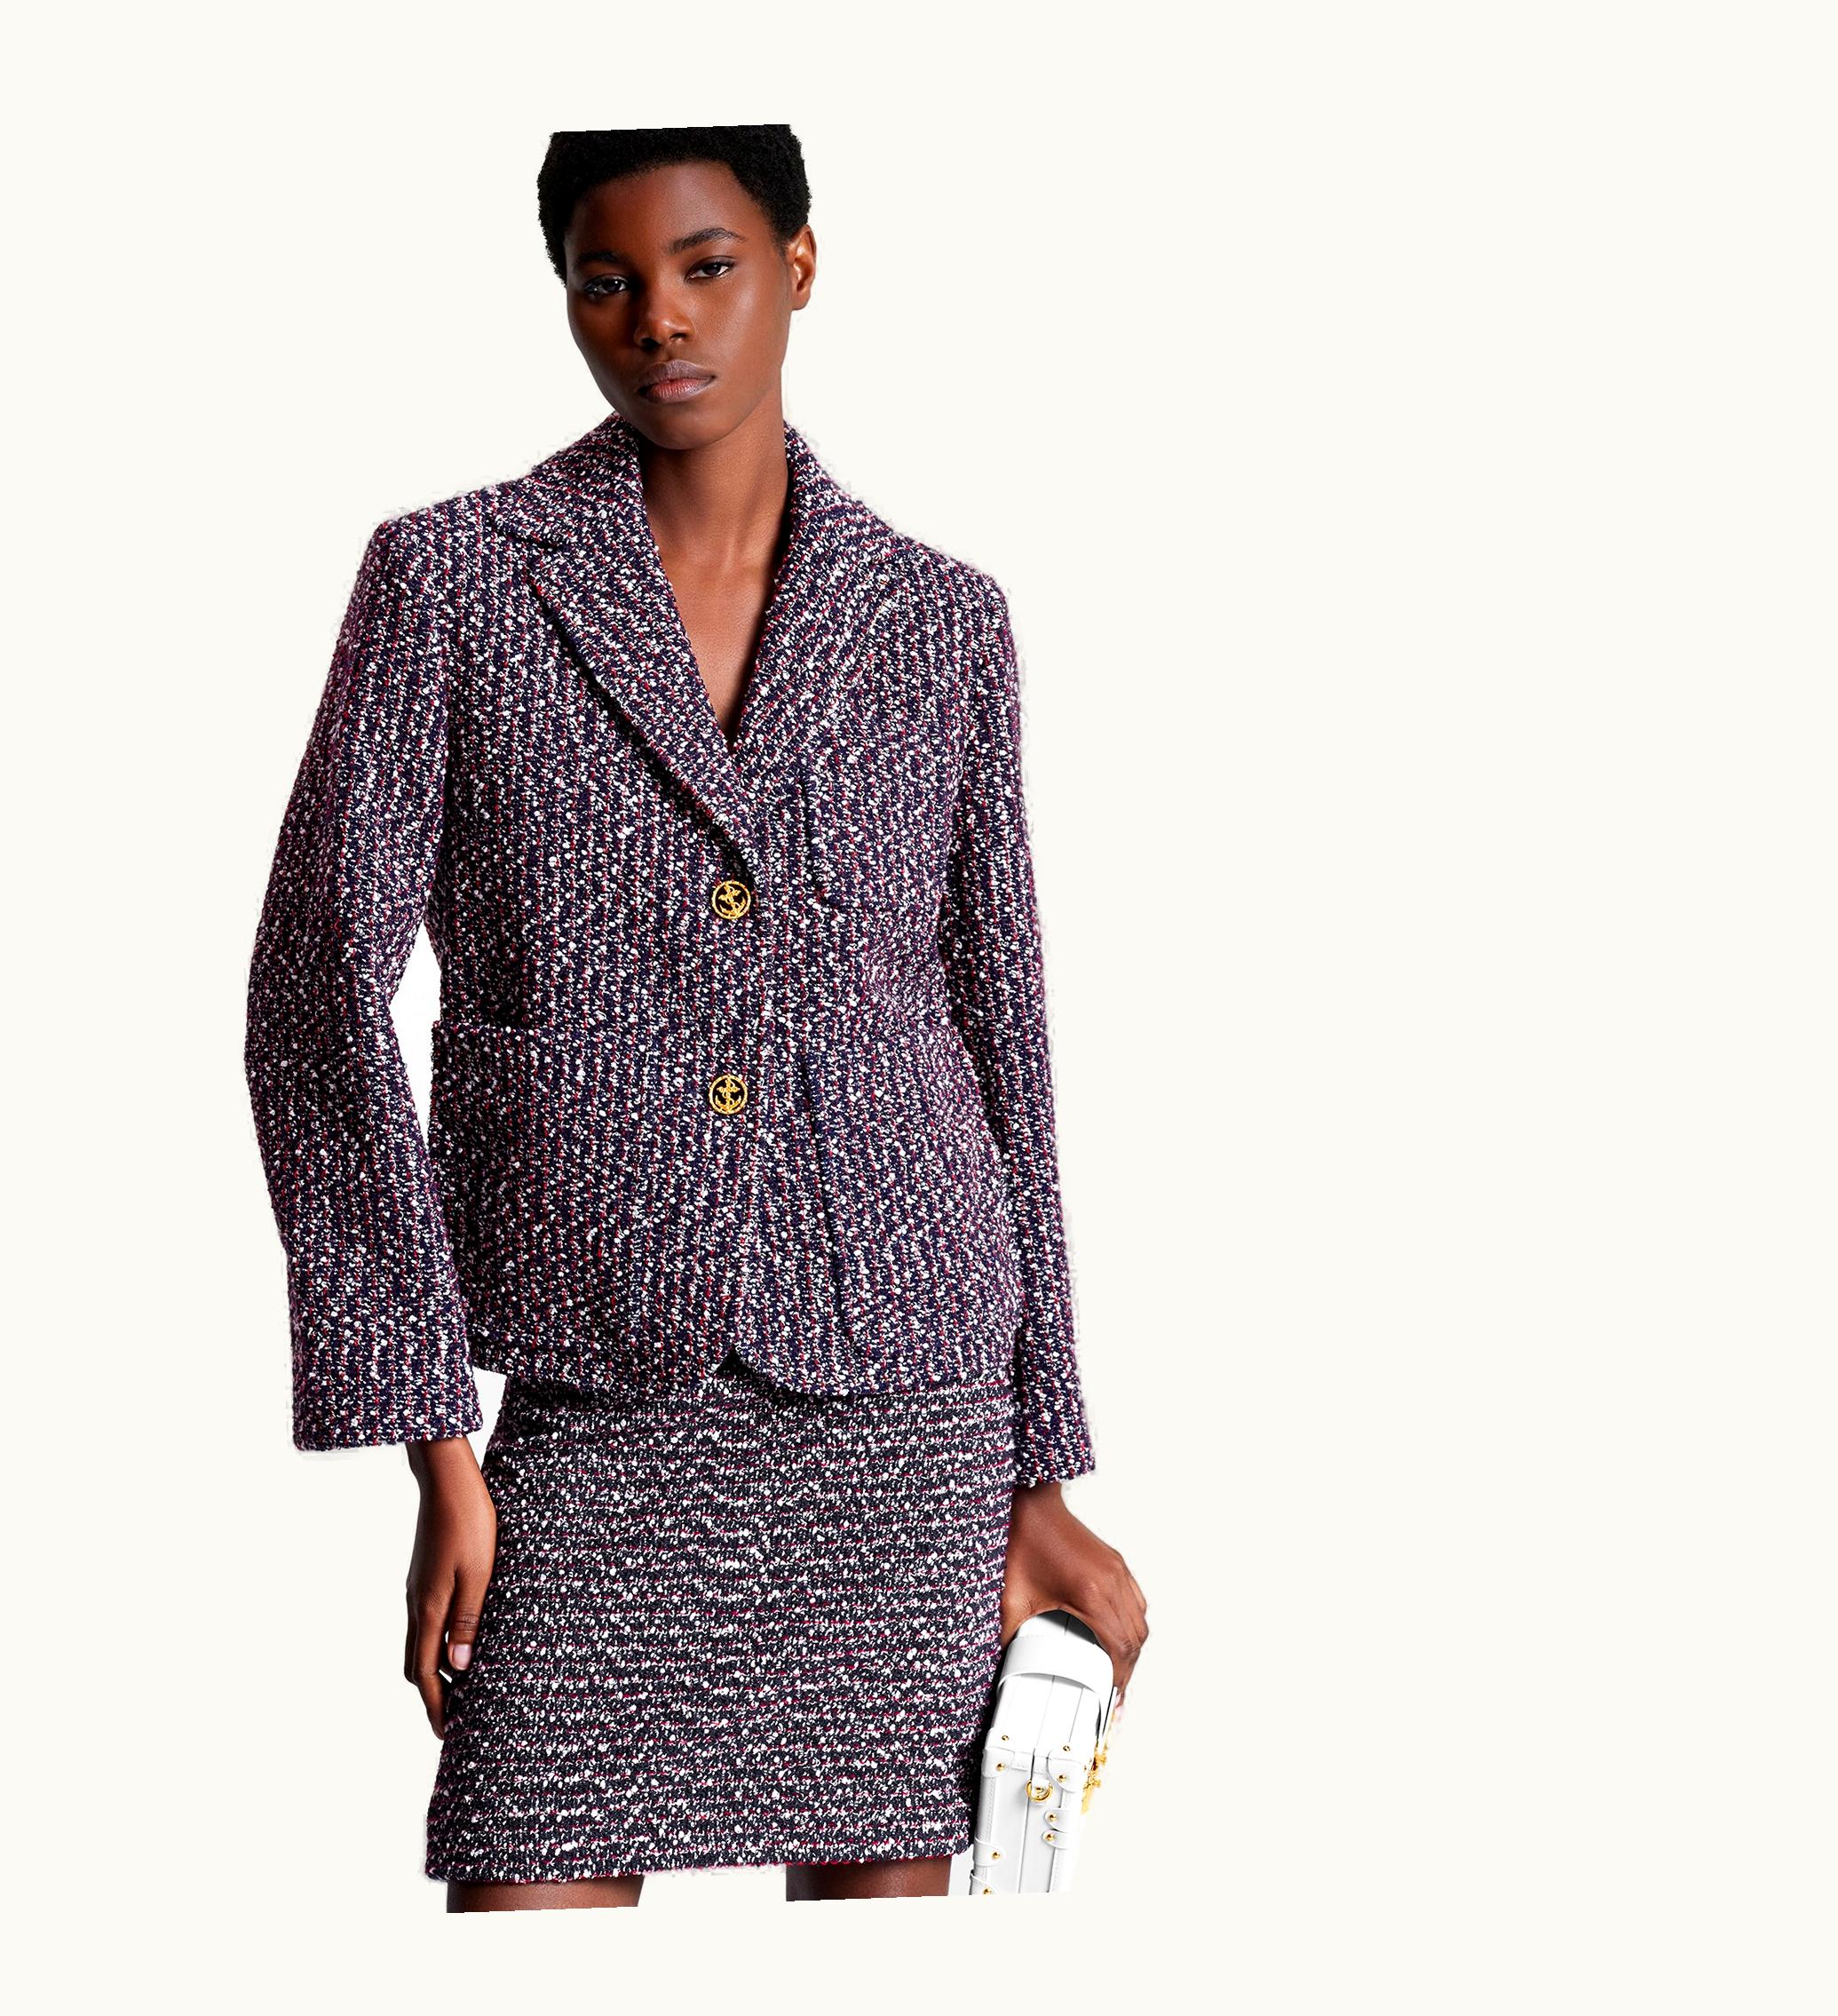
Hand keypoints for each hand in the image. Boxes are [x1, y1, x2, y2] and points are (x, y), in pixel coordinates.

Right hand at [403, 1435, 497, 1738]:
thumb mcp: (479, 1573)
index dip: (436, 1706)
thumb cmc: (471, 1522)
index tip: (445, 1733)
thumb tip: (458, 1670)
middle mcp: (416, 1604)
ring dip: (434, 1670)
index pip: (425, 1673)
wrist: (447, 1479)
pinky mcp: (422, 1576)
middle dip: (432, 1695)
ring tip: (459, 1688)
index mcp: (429, 1608)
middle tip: (454, 1718)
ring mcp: (416, 1589)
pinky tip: (456, 1642)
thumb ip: (468, 1620)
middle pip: (416, 1664)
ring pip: (418, 1643)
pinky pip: (424, 1623)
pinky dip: (435, 1644)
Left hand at [1001, 1482, 1148, 1707]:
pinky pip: (1135, 1600)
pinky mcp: (1115, 1563)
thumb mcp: (1012, 1596)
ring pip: (1140, 1619)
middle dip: (1128, 1670)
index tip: (1112, 1697)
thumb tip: (1006, 1663)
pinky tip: (1119, 1634)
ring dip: (1133, 1647)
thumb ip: (1011, 1635)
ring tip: (1118, 1670)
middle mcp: (1111, 1582)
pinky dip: (1132, 1623)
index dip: (1120, 1677)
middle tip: (1116, 1693)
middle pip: (1135, 1638)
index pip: (1119, 1646)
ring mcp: (1117, 1570)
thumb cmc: (1024, 1542)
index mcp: (1090, 1593)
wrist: (1032, 1504)